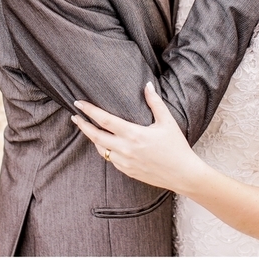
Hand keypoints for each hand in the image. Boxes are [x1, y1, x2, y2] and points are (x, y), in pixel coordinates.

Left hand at [72, 82, 200, 191]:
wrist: (183, 175)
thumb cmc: (176, 147)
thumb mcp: (167, 122)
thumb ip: (155, 102)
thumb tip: (147, 85)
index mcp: (133, 134)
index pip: (104, 120)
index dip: (89, 111)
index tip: (78, 104)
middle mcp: (125, 149)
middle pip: (95, 136)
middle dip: (82, 125)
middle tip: (75, 116)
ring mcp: (125, 162)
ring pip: (100, 149)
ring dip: (92, 138)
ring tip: (88, 128)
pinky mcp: (127, 172)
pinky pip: (110, 159)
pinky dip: (104, 150)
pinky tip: (104, 144)